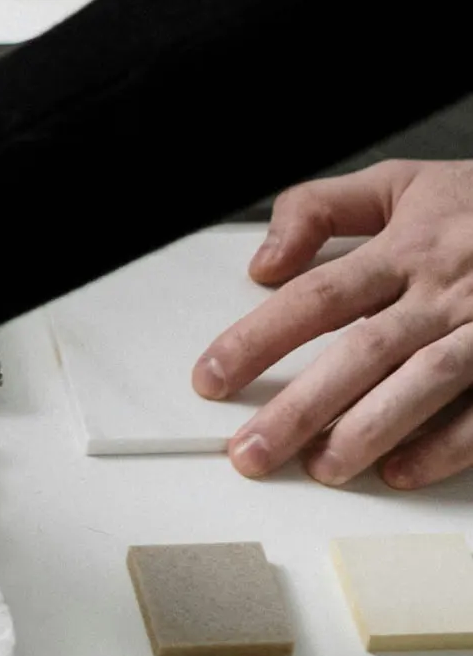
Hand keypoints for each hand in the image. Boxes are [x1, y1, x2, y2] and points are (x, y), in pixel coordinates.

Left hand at [193, 160, 472, 488]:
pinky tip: (400, 472)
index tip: (211, 377)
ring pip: (421, 385)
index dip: (258, 338)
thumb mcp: (400, 183)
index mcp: (405, 249)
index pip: (316, 297)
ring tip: (319, 468)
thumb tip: (262, 261)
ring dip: (367, 432)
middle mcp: (443, 293)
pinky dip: (444, 446)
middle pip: (360, 352)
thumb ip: (320, 209)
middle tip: (250, 449)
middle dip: (300, 406)